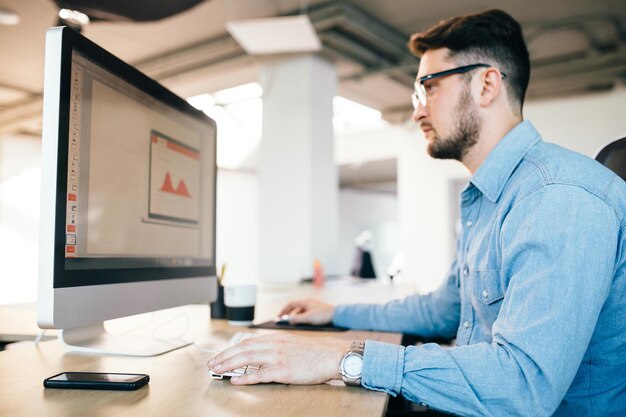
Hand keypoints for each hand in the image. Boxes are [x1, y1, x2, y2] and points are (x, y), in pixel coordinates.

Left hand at [207, 333, 348, 384]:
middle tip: (212, 364)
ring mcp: (277, 357)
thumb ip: (275, 345)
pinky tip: (236, 380)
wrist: (331, 355)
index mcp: (275, 338)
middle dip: (225, 357)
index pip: (247, 342)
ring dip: (230, 365)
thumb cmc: (314, 352)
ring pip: (247, 359)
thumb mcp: (291, 343)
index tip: (220, 356)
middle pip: (243, 350)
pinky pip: (259, 374)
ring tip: (218, 371)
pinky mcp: (283, 370)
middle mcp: (273, 345)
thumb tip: (259, 353)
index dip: (231, 349)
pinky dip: (245, 377)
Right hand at [278, 298, 334, 324]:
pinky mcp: (318, 310)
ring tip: (292, 323)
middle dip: (288, 314)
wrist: (337, 315)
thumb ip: (297, 319)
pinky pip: (306, 313)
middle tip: (283, 320)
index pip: (291, 304)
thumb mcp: (308, 318)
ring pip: (301, 310)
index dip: (283, 310)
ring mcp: (313, 306)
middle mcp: (309, 302)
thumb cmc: (323, 316)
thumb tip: (287, 320)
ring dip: (295, 316)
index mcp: (305, 302)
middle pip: (295, 307)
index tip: (278, 317)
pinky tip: (302, 323)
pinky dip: (302, 318)